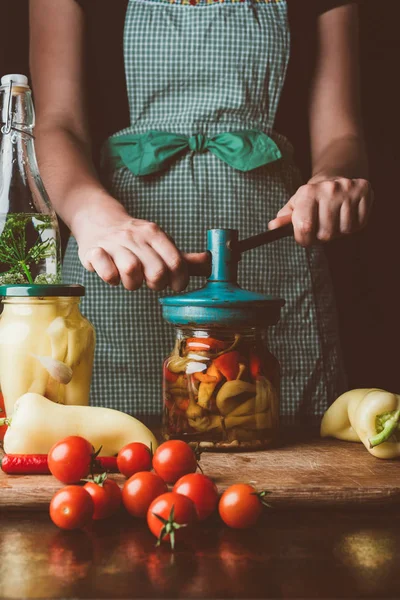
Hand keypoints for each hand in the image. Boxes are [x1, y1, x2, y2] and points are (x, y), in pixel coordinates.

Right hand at [73, 200, 208, 290]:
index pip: (176, 261)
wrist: (97, 218)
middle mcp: (135, 237)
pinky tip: (112, 274)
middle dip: (157, 284)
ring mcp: (113, 243)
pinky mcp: (93, 251)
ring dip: (133, 283)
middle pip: (157, 271)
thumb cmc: (134, 238)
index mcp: (155, 234)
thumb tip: (210, 263)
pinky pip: (105, 270)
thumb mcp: (160, 243)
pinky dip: (110, 277)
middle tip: (150, 281)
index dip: (180, 280)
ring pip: (131, 271)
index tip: (175, 286)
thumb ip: (184, 258)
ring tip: (131, 278)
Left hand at [268, 177, 372, 246]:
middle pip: (326, 233)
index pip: (304, 227)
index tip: (304, 237)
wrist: (334, 178)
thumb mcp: (295, 205)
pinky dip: (353, 225)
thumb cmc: (312, 198)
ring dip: (339, 231)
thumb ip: (284, 219)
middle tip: (322, 227)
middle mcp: (328, 189)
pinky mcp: (363, 190)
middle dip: (322, 236)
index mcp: (307, 193)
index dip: (304, 239)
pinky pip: (359, 224)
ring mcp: (347, 189)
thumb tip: (272, 227)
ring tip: (334, 219)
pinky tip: (346, 216)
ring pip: (344, 230)